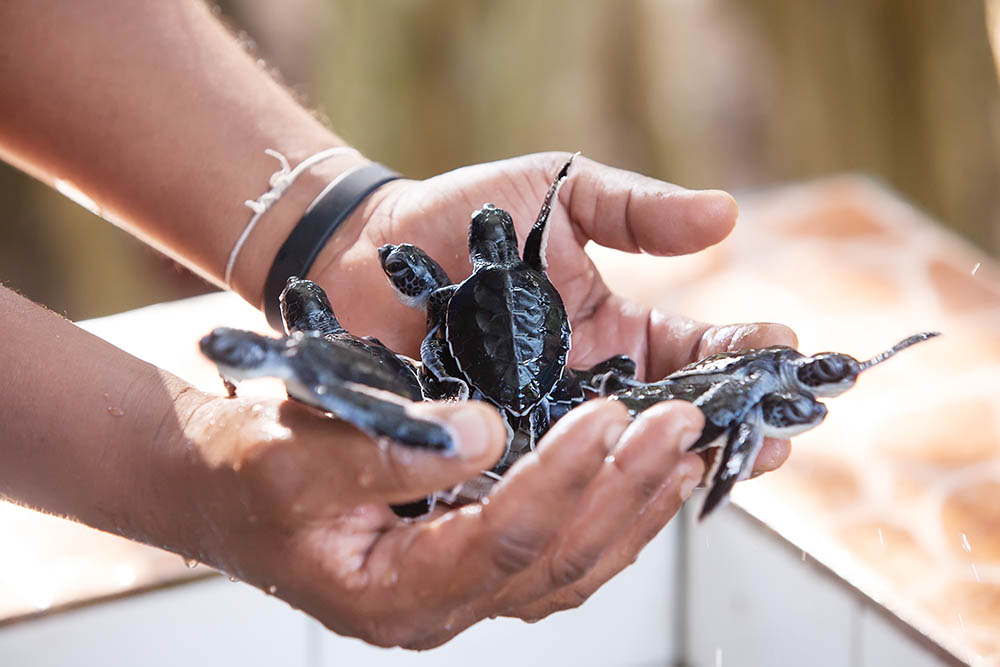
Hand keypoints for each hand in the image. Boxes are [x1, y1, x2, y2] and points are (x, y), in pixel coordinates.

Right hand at [174, 390, 705, 648]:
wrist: (217, 485)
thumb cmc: (242, 473)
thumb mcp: (293, 456)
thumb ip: (386, 450)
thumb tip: (488, 433)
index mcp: (392, 590)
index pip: (501, 540)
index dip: (559, 477)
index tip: (605, 416)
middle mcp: (438, 604)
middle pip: (556, 561)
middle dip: (626, 491)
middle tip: (681, 428)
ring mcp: (459, 588)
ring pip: (570, 565)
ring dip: (634, 506)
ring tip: (685, 452)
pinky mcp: (470, 559)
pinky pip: (558, 551)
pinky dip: (609, 513)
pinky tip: (642, 476)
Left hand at [312, 152, 797, 472]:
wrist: (364, 246)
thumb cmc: (463, 216)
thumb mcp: (560, 194)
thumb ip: (635, 212)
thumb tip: (727, 215)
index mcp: (616, 334)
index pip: (697, 355)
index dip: (745, 358)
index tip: (785, 358)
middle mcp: (588, 392)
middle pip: (672, 422)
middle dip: (728, 427)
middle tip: (776, 436)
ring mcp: (539, 427)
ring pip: (613, 463)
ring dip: (665, 465)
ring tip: (713, 462)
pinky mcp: (486, 450)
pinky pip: (537, 478)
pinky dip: (576, 487)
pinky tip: (610, 489)